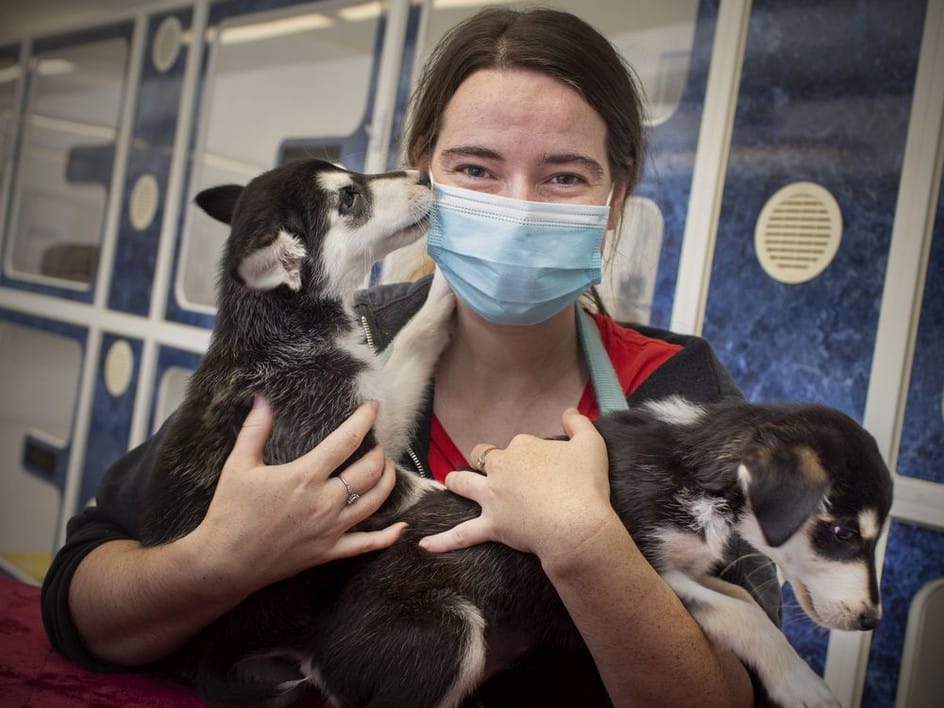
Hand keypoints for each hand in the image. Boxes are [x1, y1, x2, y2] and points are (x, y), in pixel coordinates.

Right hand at [192, 396, 404, 593]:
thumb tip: (262, 399)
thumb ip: (255, 430)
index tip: (373, 407)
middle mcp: (325, 502)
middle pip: (370, 470)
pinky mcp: (329, 551)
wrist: (224, 562)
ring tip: (386, 467)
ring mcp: (330, 529)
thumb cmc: (229, 511)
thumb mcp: (238, 465)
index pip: (347, 440)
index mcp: (305, 476)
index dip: (364, 419)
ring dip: (387, 480)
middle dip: (380, 451)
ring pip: (375, 501)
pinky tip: (401, 525)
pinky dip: (388, 535)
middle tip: (377, 443)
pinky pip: (368, 544)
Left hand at [419, 409, 612, 566]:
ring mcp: (493, 497)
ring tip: (450, 481)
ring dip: (456, 481)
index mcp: (523, 447)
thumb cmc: (586, 486)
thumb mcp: (591, 446)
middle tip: (495, 469)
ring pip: (464, 484)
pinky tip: (424, 545)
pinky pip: (461, 534)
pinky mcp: (491, 525)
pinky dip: (442, 541)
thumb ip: (579, 424)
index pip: (519, 444)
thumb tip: (569, 410)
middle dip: (485, 460)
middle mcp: (502, 468)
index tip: (543, 466)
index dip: (529, 454)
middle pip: (485, 457)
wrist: (576, 525)